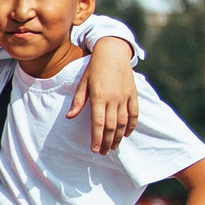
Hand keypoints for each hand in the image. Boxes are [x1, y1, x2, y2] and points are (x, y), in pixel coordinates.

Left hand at [73, 37, 138, 153]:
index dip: (97, 138)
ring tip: (113, 147)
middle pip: (111, 126)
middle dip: (107, 142)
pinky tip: (126, 134)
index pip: (98, 123)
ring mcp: (125, 97)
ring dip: (118, 137)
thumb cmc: (94, 68)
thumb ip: (78, 101)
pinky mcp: (133, 94)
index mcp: (99, 97)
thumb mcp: (82, 83)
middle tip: (103, 152)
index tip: (94, 149)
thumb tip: (70, 117)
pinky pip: (134, 113)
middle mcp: (113, 98)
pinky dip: (132, 125)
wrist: (113, 52)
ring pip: (123, 122)